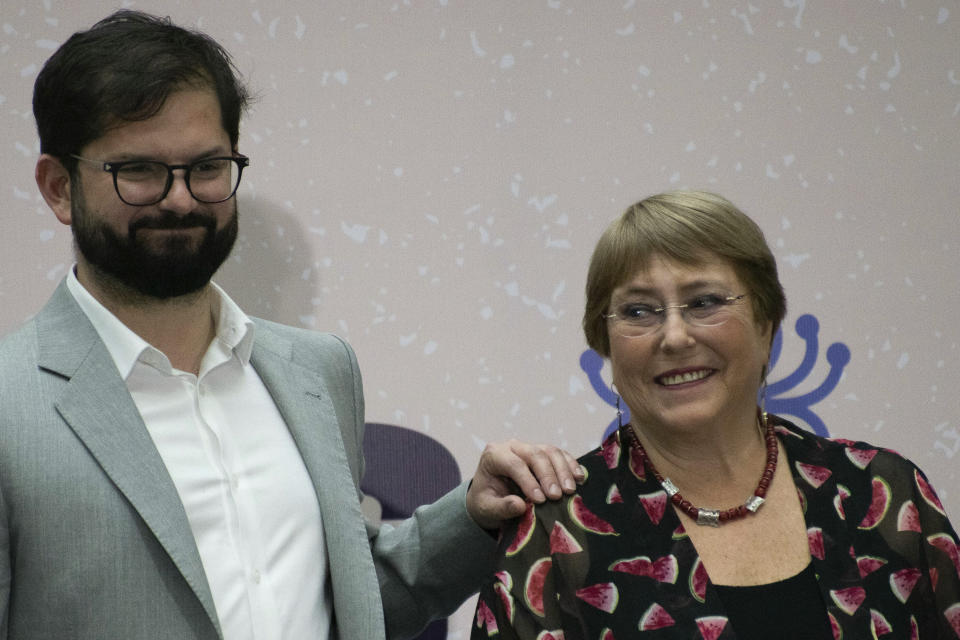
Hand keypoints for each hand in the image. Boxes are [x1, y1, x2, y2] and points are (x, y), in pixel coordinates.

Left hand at [466, 439, 583, 529]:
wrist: (491, 497)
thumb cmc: (487, 501)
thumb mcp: (487, 508)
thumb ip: (501, 507)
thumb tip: (519, 505)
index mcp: (494, 455)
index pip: (514, 464)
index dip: (528, 481)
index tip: (540, 500)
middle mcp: (512, 446)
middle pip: (534, 454)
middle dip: (548, 475)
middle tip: (557, 496)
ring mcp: (529, 447)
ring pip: (550, 451)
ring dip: (563, 470)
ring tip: (570, 490)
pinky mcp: (543, 453)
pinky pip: (560, 454)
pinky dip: (571, 465)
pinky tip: (579, 478)